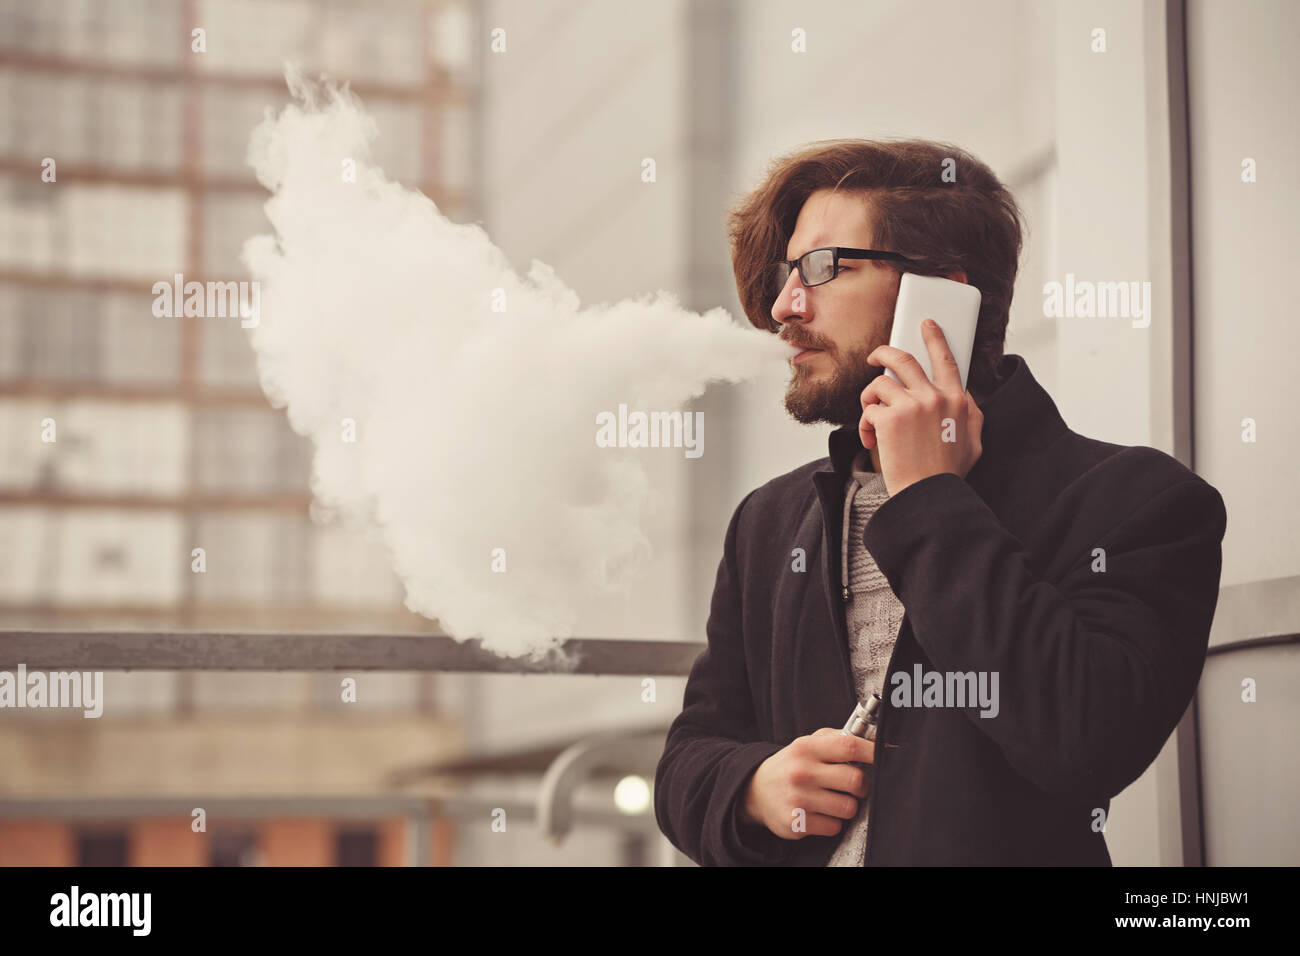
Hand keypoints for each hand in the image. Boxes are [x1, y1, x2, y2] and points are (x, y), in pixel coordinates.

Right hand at [739, 728, 872, 839]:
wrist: (756, 790)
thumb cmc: (791, 765)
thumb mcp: (808, 743)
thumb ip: (837, 739)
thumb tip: (875, 741)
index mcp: (806, 748)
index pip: (849, 747)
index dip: (873, 753)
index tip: (882, 757)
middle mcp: (801, 772)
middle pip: (856, 780)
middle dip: (862, 786)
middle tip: (854, 785)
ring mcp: (798, 799)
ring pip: (849, 807)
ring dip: (847, 806)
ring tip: (833, 800)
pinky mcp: (796, 823)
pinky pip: (834, 827)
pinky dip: (832, 823)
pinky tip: (820, 813)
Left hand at [858, 319, 983, 495]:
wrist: (928, 496)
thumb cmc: (947, 474)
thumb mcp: (973, 443)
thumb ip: (972, 416)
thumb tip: (967, 397)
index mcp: (957, 400)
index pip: (945, 359)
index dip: (934, 338)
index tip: (926, 324)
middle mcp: (935, 396)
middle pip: (903, 358)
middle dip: (884, 352)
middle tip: (875, 357)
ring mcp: (912, 405)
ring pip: (880, 383)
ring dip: (869, 398)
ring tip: (871, 416)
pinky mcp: (889, 418)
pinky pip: (868, 409)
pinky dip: (864, 424)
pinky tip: (871, 440)